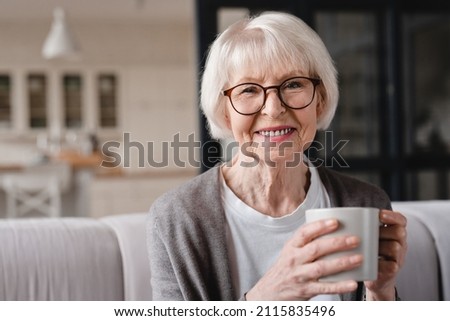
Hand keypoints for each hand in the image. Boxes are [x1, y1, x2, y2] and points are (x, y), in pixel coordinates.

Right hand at [246, 219, 361, 299]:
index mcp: (291, 247)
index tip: (336, 221)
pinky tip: (353, 283)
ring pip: (322, 267)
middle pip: (316, 249)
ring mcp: (300, 276)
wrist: (270, 292)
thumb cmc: (285, 269)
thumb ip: (305, 242)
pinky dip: (340, 286)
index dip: (320, 226)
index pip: (304, 233)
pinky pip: (325, 288)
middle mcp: (294, 260)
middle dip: (337, 243)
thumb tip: (331, 228)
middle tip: (355, 239)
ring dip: (342, 262)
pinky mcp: (306, 290)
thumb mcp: (290, 252)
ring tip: (359, 258)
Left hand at [364, 210, 406, 299]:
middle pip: (399, 232)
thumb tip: (336, 215)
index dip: (393, 216)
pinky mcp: (393, 271)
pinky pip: (390, 266)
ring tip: (366, 247)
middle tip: (369, 234)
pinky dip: (379, 264)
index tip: (380, 214)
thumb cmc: (367, 252)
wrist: (372, 276)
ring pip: (395, 247)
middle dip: (383, 231)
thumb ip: (361, 227)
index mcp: (394, 233)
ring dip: (380, 246)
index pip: (400, 220)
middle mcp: (400, 244)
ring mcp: (398, 258)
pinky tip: (368, 262)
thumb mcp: (366, 238)